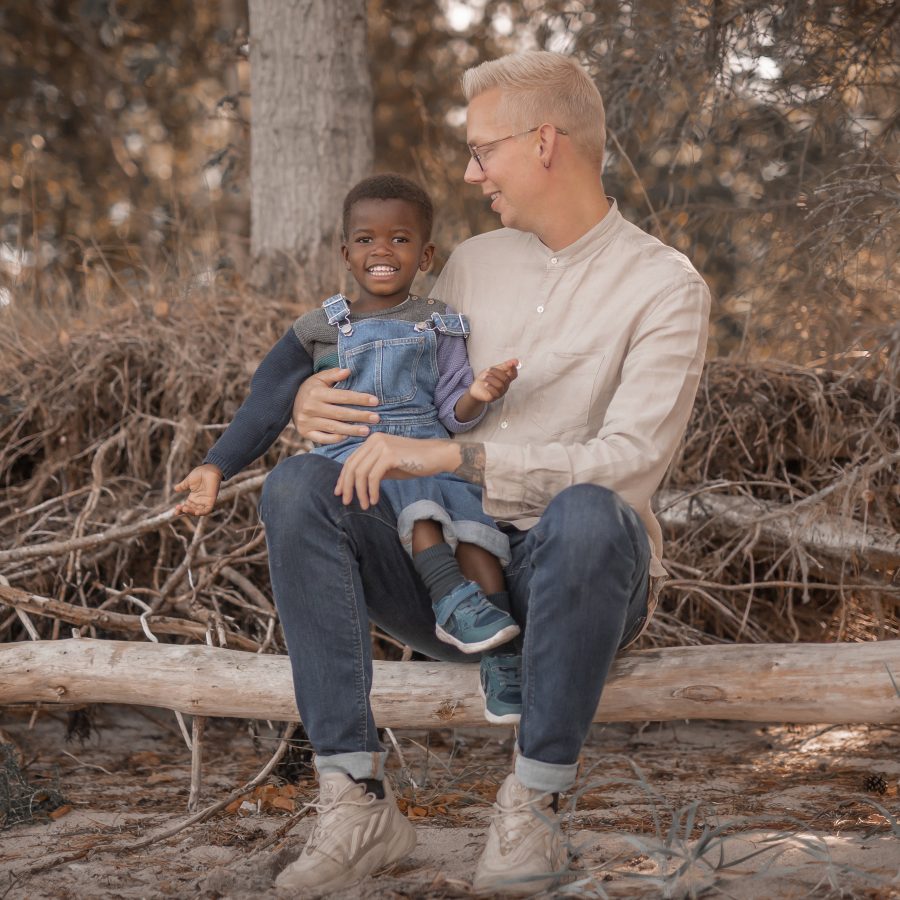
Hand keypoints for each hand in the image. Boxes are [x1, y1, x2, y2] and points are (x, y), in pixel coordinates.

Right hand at [174, 464, 222, 515]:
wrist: (209, 469)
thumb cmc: (200, 474)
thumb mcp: (189, 481)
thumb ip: (182, 486)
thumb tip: (175, 489)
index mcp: (193, 497)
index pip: (186, 507)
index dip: (180, 510)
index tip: (175, 511)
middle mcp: (199, 501)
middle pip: (191, 510)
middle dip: (184, 511)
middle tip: (178, 508)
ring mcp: (205, 501)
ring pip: (198, 511)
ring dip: (191, 512)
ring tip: (184, 508)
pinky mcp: (211, 500)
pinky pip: (207, 510)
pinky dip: (202, 512)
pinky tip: (196, 512)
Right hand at [292, 368, 379, 444]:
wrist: (287, 401)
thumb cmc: (310, 389)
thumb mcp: (319, 378)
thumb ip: (333, 374)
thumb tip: (348, 370)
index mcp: (316, 393)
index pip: (343, 396)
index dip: (360, 399)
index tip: (375, 401)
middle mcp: (311, 408)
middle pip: (341, 413)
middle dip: (360, 416)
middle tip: (376, 418)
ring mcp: (307, 422)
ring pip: (334, 427)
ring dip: (352, 430)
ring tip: (367, 431)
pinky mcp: (305, 433)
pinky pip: (323, 438)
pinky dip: (336, 439)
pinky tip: (348, 437)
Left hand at [334, 433, 459, 508]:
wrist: (436, 456)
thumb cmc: (414, 462)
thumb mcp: (389, 466)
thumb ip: (373, 470)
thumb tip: (357, 484)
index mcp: (372, 441)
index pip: (351, 460)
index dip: (343, 478)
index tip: (340, 493)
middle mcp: (374, 440)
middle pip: (352, 466)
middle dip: (347, 486)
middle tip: (346, 502)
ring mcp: (381, 446)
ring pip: (361, 473)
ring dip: (360, 492)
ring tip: (364, 505)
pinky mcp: (389, 455)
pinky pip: (373, 477)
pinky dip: (371, 491)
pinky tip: (374, 500)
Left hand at [467, 358, 518, 402]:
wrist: (475, 387)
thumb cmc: (485, 378)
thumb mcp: (494, 369)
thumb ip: (504, 365)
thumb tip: (516, 361)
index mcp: (506, 378)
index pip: (514, 374)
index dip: (513, 369)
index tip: (510, 364)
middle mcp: (505, 385)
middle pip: (506, 378)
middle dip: (496, 372)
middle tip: (488, 370)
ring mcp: (500, 392)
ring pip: (500, 385)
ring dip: (491, 379)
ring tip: (484, 377)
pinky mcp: (494, 397)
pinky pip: (495, 392)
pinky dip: (490, 387)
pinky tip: (485, 384)